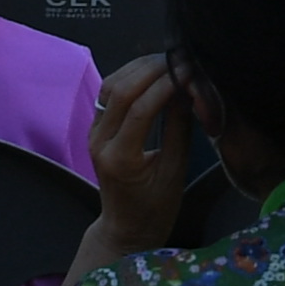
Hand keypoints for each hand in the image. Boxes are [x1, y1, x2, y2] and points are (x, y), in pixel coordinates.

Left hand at [80, 56, 194, 256]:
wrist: (126, 227)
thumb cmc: (155, 208)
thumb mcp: (175, 172)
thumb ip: (180, 128)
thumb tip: (189, 89)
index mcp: (120, 158)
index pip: (140, 109)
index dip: (166, 84)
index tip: (190, 70)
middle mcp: (100, 142)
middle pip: (120, 90)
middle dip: (152, 68)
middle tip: (181, 58)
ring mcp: (93, 133)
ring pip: (110, 85)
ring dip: (139, 67)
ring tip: (169, 60)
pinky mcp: (95, 128)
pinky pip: (109, 93)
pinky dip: (130, 76)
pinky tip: (152, 71)